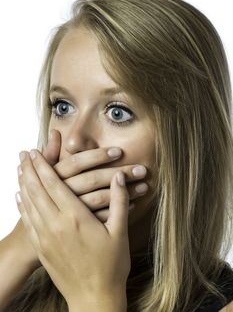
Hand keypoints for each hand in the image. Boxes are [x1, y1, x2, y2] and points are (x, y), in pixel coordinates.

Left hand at [16, 150, 130, 307]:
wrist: (94, 298)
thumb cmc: (111, 266)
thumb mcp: (120, 232)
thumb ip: (119, 202)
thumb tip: (120, 177)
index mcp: (75, 218)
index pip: (54, 184)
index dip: (43, 166)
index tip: (35, 152)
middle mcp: (55, 225)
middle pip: (37, 190)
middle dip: (29, 170)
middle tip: (23, 154)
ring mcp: (45, 238)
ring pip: (29, 204)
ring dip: (23, 184)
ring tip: (18, 169)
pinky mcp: (41, 249)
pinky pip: (27, 222)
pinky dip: (21, 206)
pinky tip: (18, 197)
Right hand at [44, 130, 147, 222]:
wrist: (39, 239)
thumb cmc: (42, 201)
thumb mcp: (44, 176)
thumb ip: (50, 154)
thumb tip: (54, 131)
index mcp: (55, 178)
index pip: (78, 162)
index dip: (98, 155)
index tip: (119, 151)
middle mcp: (63, 195)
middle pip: (93, 180)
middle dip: (119, 172)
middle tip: (142, 169)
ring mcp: (73, 213)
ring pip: (101, 199)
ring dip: (125, 192)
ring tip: (144, 186)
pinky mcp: (83, 228)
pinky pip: (103, 218)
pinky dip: (119, 211)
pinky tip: (134, 204)